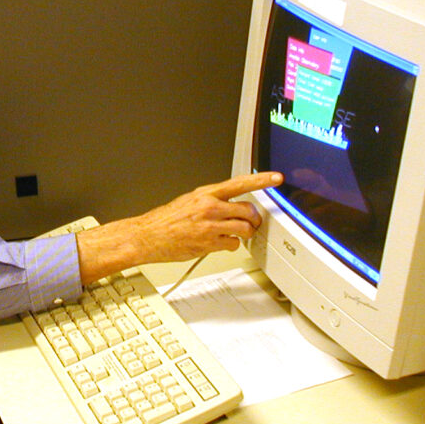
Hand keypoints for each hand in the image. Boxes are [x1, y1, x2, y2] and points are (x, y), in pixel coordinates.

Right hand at [76, 172, 282, 281]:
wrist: (148, 236)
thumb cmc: (166, 221)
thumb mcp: (189, 202)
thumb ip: (211, 202)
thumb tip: (230, 207)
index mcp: (205, 193)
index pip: (240, 183)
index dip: (261, 180)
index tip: (276, 178)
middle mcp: (210, 206)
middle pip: (248, 210)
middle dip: (253, 219)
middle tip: (250, 224)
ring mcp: (210, 225)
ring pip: (245, 229)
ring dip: (244, 234)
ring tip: (234, 235)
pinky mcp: (209, 242)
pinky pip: (233, 244)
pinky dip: (231, 246)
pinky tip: (220, 244)